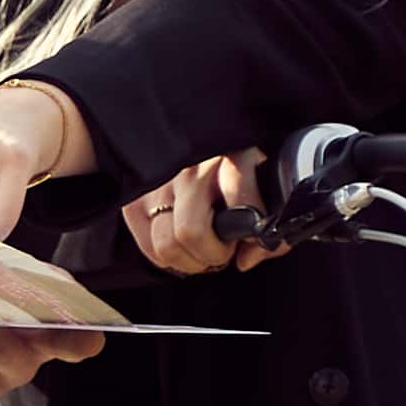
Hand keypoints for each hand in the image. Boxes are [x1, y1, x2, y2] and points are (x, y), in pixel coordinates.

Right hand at [122, 150, 290, 277]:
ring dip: (189, 260)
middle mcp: (190, 166)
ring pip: (166, 245)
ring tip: (202, 250)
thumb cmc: (241, 174)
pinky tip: (183, 245)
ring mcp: (158, 181)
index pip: (241, 204)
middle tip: (223, 250)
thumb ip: (270, 231)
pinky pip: (147, 247)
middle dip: (212, 254)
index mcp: (232, 154)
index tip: (253, 237)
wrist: (202, 144)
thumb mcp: (267, 191)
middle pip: (191, 232)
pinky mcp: (135, 198)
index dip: (250, 234)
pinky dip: (167, 258)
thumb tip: (246, 260)